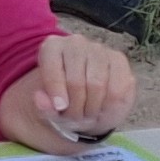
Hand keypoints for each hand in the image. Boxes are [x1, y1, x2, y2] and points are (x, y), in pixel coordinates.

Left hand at [3, 29, 137, 151]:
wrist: (89, 104)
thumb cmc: (66, 101)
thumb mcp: (50, 109)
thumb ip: (44, 107)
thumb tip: (40, 99)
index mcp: (52, 48)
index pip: (52, 68)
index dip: (56, 91)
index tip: (60, 107)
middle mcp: (75, 43)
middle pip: (75, 81)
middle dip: (76, 107)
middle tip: (76, 117)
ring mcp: (99, 49)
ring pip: (97, 85)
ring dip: (92, 108)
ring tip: (88, 113)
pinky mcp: (119, 60)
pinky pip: (116, 89)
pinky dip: (109, 106)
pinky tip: (103, 107)